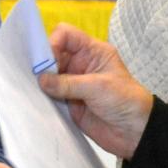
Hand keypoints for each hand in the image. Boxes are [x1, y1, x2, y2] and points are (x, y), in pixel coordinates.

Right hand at [38, 23, 153, 159]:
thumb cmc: (124, 101)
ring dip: (40, 81)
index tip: (46, 60)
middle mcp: (79, 64)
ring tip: (32, 89)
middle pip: (52, 54)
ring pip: (48, 76)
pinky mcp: (67, 102)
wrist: (135, 132)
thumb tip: (40, 80)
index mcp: (92, 52)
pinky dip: (42, 97)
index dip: (53, 42)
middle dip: (42, 63)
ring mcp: (72, 83)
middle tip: (34, 77)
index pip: (66, 35)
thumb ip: (67, 83)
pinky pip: (49, 95)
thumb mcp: (98, 87)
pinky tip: (36, 100)